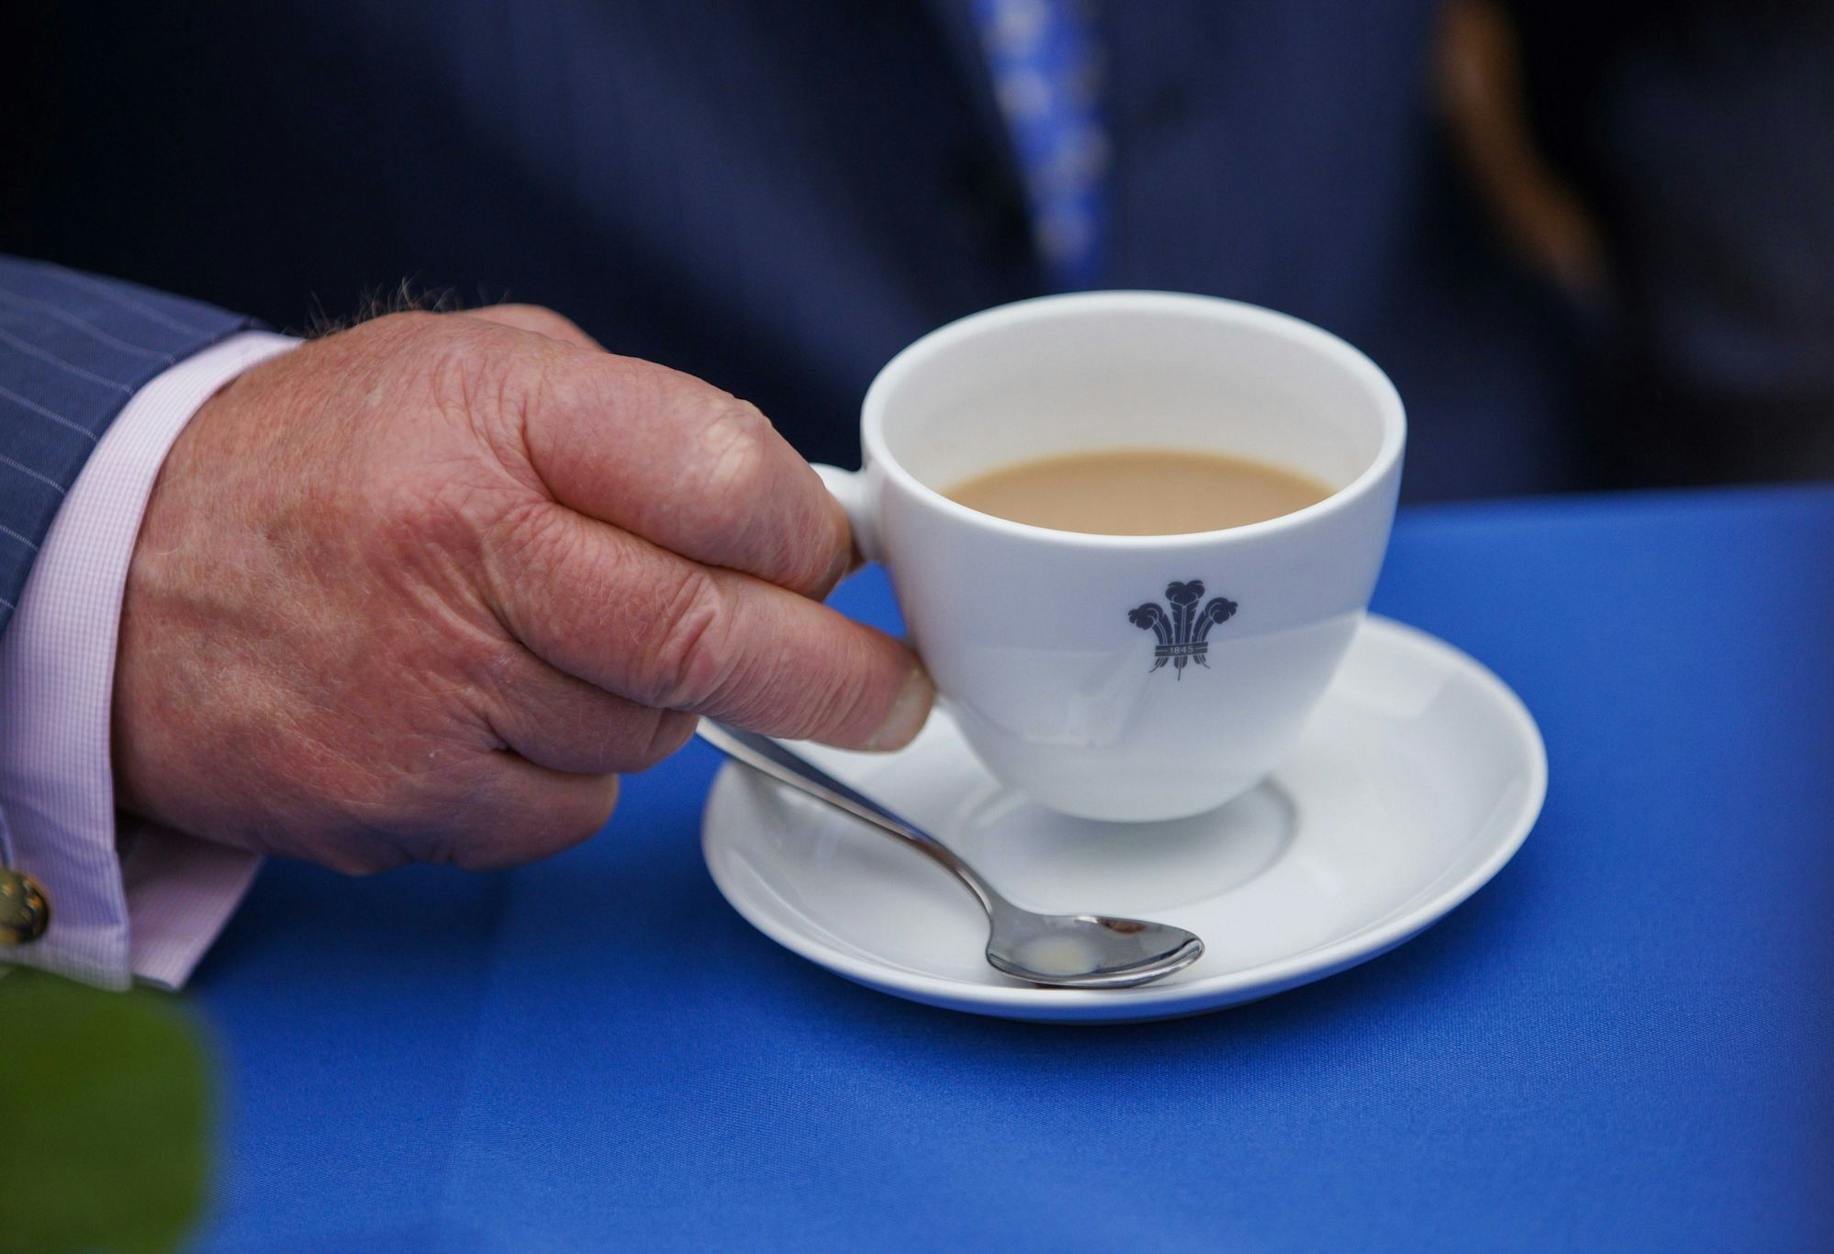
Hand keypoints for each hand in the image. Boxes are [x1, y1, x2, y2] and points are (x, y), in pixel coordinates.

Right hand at [111, 307, 931, 872]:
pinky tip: (494, 707)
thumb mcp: (479, 367)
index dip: (806, 533)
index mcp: (496, 416)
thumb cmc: (334, 460)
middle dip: (836, 678)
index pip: (723, 478)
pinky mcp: (400, 801)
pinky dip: (570, 769)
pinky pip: (570, 808)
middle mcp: (461, 554)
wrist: (129, 567)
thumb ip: (640, 425)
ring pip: (650, 734)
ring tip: (558, 638)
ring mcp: (428, 692)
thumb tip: (800, 520)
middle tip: (897, 697)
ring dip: (656, 702)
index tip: (835, 558)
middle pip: (709, 637)